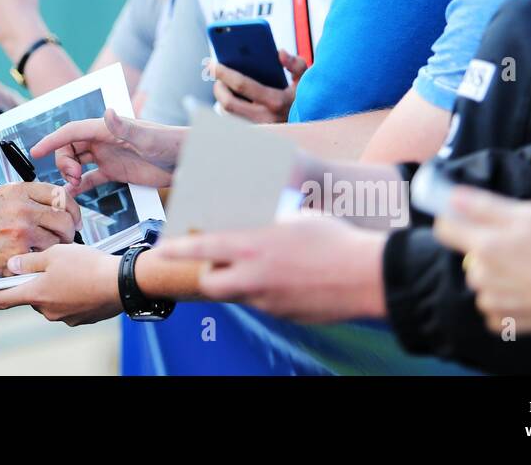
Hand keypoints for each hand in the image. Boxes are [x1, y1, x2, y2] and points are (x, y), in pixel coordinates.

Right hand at [0, 182, 81, 278]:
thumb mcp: (0, 196)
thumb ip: (26, 197)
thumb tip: (50, 204)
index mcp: (20, 192)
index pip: (60, 195)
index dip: (72, 208)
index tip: (72, 216)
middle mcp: (23, 209)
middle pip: (64, 219)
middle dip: (70, 231)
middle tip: (67, 237)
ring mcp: (21, 233)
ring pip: (57, 243)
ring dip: (56, 250)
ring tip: (48, 252)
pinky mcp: (16, 256)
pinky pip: (40, 260)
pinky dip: (39, 263)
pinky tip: (33, 262)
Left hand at [0, 244, 121, 325]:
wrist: (122, 283)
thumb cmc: (90, 266)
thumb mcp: (55, 254)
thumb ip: (30, 261)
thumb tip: (12, 266)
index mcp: (37, 293)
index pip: (1, 300)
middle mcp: (48, 309)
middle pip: (32, 294)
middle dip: (37, 280)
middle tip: (53, 263)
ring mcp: (65, 316)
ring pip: (52, 297)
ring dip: (57, 284)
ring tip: (75, 267)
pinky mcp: (81, 317)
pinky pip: (69, 302)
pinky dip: (72, 290)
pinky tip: (84, 278)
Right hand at [31, 108, 180, 195]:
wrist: (187, 159)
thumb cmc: (170, 143)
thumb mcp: (147, 137)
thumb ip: (126, 126)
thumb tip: (107, 112)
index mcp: (106, 128)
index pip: (72, 131)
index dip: (52, 140)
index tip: (37, 151)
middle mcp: (104, 140)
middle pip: (71, 147)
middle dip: (64, 162)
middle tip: (72, 179)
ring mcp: (109, 156)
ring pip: (78, 162)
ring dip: (70, 174)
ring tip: (73, 187)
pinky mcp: (116, 171)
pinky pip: (91, 178)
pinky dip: (80, 186)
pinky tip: (73, 195)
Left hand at [157, 214, 387, 321]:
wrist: (367, 277)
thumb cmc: (335, 240)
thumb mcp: (297, 218)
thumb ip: (272, 221)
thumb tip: (264, 216)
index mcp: (253, 246)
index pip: (202, 248)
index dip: (178, 248)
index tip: (163, 247)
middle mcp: (254, 277)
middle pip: (212, 283)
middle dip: (209, 274)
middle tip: (216, 263)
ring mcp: (269, 301)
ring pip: (240, 295)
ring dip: (241, 283)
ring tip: (262, 266)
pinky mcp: (286, 315)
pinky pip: (266, 304)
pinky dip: (267, 292)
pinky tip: (288, 279)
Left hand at [210, 51, 305, 122]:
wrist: (312, 129)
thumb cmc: (303, 99)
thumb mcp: (305, 80)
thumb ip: (295, 64)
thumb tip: (279, 53)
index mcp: (276, 102)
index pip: (242, 85)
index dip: (224, 73)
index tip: (213, 64)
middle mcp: (265, 119)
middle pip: (228, 103)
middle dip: (218, 87)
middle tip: (216, 77)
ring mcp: (258, 129)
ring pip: (228, 115)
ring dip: (221, 100)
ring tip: (222, 87)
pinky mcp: (254, 136)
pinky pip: (233, 123)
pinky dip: (228, 111)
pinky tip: (228, 99)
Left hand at [433, 186, 530, 339]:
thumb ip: (484, 206)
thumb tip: (453, 196)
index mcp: (484, 245)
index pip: (444, 228)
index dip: (456, 220)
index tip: (469, 220)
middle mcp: (480, 274)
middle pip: (469, 255)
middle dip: (487, 248)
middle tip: (519, 247)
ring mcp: (490, 300)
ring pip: (482, 280)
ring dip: (498, 275)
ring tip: (530, 271)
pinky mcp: (502, 320)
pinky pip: (493, 304)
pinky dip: (506, 299)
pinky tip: (529, 292)